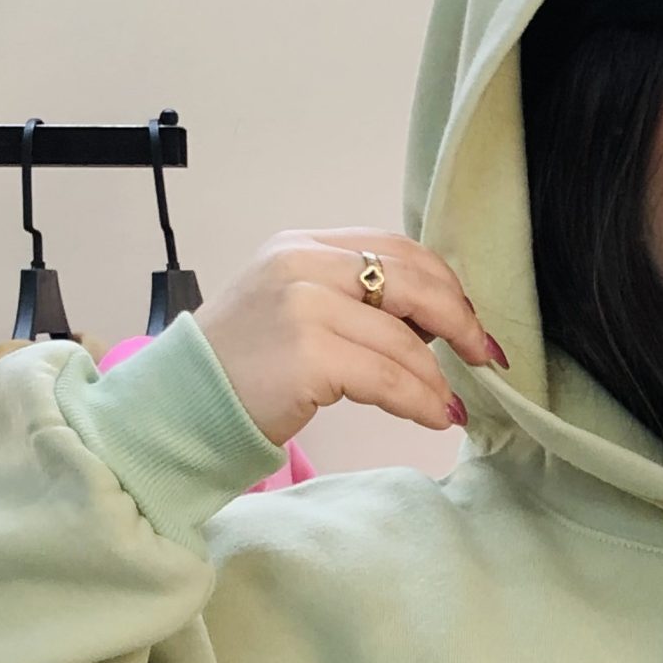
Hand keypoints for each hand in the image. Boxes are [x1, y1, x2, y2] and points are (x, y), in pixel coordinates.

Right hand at [195, 230, 507, 447]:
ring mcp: (302, 306)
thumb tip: (432, 323)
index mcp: (302, 245)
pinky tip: (434, 416)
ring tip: (450, 404)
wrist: (178, 406)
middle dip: (460, 321)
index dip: (445, 284)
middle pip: (412, 282)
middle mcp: (302, 264)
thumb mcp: (291, 308)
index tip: (470, 319)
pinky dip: (421, 400)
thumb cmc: (239, 367)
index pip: (395, 248)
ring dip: (438, 379)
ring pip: (404, 340)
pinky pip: (389, 378)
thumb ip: (350, 299)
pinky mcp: (307, 354)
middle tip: (484, 356)